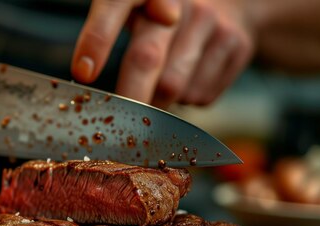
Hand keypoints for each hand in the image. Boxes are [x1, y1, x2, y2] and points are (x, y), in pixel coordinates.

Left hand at [72, 0, 253, 107]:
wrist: (229, 2)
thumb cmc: (162, 13)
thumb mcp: (134, 9)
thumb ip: (109, 29)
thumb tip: (87, 76)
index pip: (113, 7)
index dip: (97, 40)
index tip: (83, 72)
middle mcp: (181, 0)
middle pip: (146, 58)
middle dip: (128, 97)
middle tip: (117, 120)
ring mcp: (212, 21)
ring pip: (173, 86)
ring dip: (160, 102)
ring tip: (161, 85)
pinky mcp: (236, 45)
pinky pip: (200, 95)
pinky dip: (187, 100)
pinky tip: (189, 79)